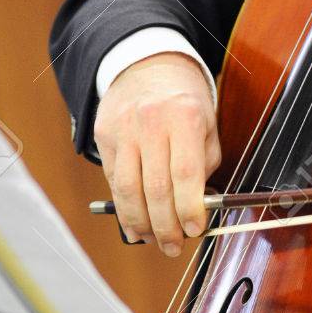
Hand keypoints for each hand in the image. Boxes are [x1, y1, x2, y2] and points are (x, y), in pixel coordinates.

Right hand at [93, 52, 219, 255]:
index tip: (195, 230)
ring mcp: (123, 129)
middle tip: (174, 247)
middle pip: (156, 187)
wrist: (147, 66)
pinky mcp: (104, 136)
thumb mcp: (207, 125)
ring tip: (153, 240)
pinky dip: (124, 209)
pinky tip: (134, 225)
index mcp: (184, 117)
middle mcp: (150, 122)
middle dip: (166, 226)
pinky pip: (114, 181)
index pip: (185, 173)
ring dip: (141, 223)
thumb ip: (204, 166)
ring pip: (129, 189)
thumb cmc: (184, 102)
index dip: (189, 209)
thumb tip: (197, 211)